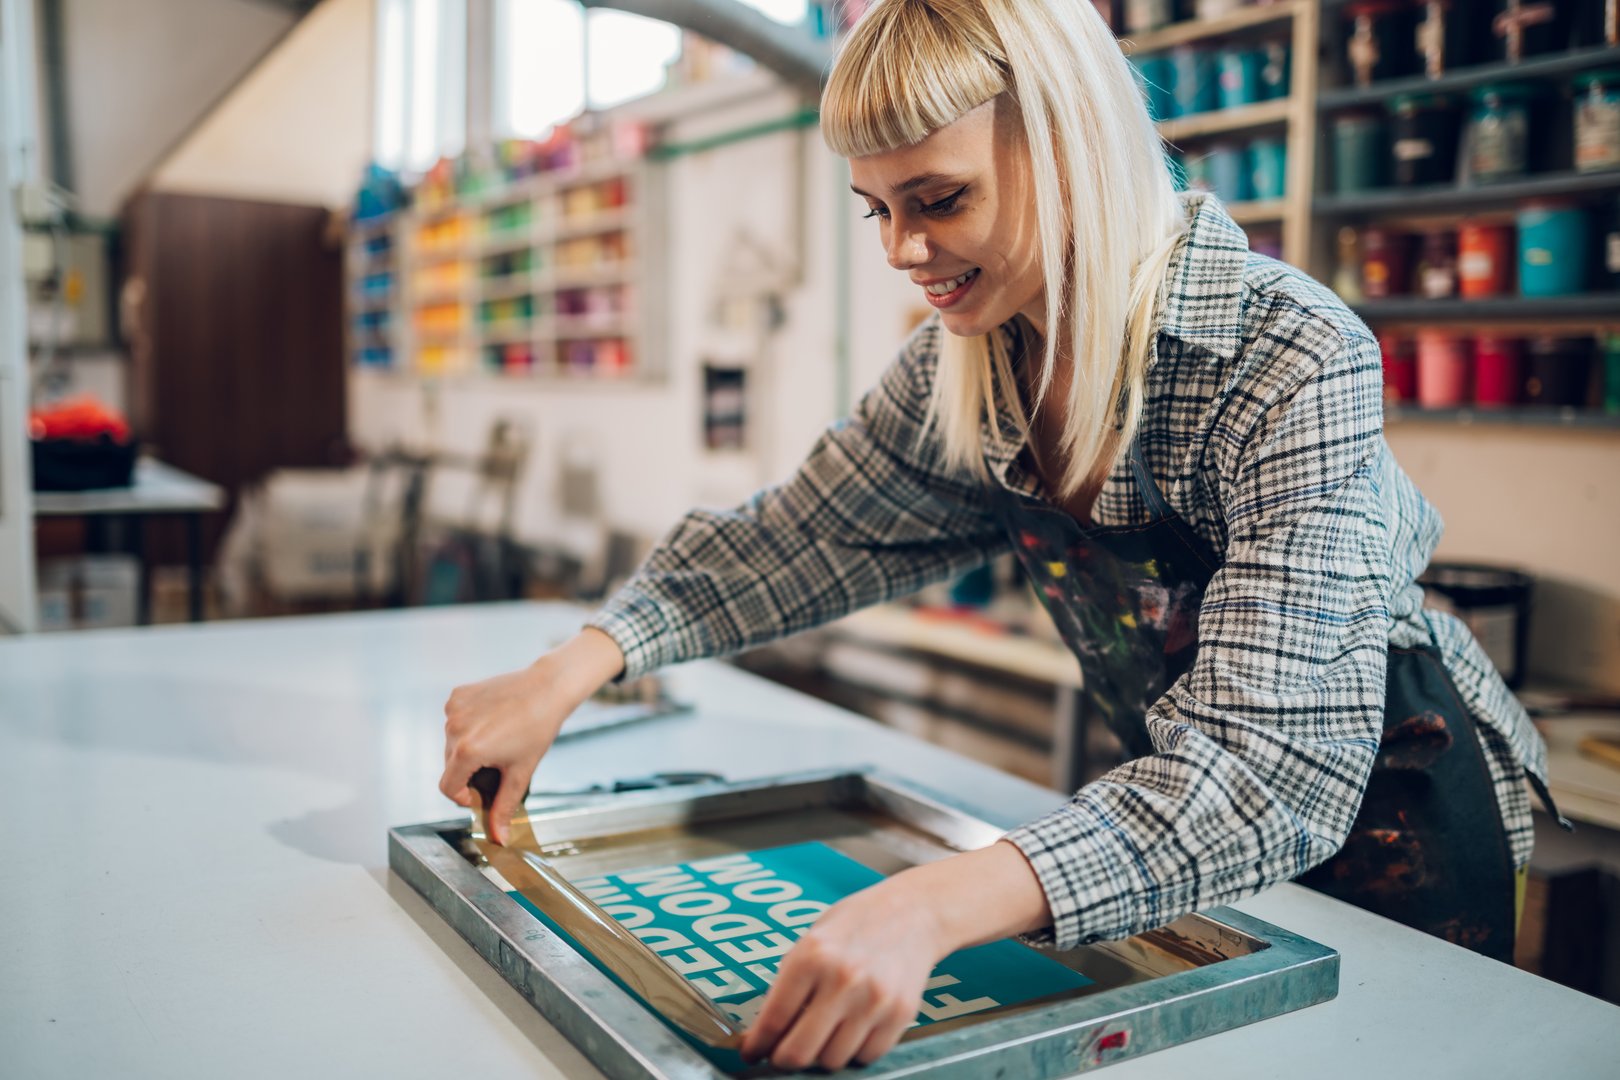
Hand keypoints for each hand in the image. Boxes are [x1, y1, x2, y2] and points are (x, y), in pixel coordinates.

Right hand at [439, 628, 624, 842]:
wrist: (548, 689)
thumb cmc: (537, 729)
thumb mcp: (521, 773)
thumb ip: (504, 807)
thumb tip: (498, 838)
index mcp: (467, 751)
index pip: (448, 788)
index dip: (464, 796)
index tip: (482, 792)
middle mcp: (454, 729)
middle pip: (450, 766)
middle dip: (469, 772)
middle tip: (497, 766)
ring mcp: (454, 709)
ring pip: (451, 743)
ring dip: (468, 748)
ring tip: (498, 741)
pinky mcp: (458, 694)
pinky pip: (455, 720)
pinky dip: (467, 726)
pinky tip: (491, 722)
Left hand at [740, 876, 943, 1071]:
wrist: (913, 912)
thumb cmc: (856, 924)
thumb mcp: (811, 940)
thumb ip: (790, 983)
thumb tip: (767, 1031)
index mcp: (811, 957)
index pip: (773, 1020)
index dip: (756, 1045)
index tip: (751, 1052)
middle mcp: (842, 980)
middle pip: (799, 1051)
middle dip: (783, 1060)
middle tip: (781, 1055)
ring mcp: (874, 1000)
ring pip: (833, 1060)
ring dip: (821, 1055)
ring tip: (823, 1035)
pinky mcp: (900, 1014)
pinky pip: (866, 1056)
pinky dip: (854, 1052)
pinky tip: (851, 1030)